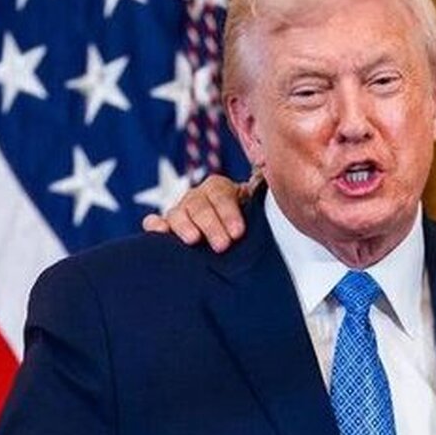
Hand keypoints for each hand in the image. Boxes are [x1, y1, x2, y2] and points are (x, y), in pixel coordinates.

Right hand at [141, 173, 255, 251]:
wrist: (234, 233)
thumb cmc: (248, 224)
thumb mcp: (256, 214)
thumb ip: (261, 211)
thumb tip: (280, 204)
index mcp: (221, 188)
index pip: (222, 195)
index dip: (229, 213)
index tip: (238, 232)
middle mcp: (198, 196)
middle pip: (200, 206)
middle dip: (211, 225)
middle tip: (222, 245)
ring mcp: (181, 210)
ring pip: (178, 213)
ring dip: (184, 225)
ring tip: (193, 240)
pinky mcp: (167, 226)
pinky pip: (155, 222)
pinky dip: (155, 226)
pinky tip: (158, 232)